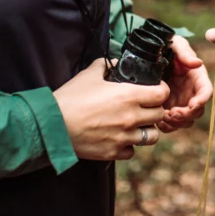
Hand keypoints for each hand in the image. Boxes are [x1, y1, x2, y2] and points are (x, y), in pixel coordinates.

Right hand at [53, 59, 168, 160]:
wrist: (52, 125)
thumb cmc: (71, 98)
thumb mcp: (89, 75)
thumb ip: (105, 66)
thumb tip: (114, 63)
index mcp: (129, 95)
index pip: (162, 94)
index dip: (161, 90)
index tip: (155, 90)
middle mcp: (131, 117)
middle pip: (159, 115)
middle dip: (155, 110)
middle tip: (145, 107)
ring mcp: (124, 136)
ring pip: (151, 136)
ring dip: (146, 130)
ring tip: (136, 125)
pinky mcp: (113, 152)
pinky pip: (132, 151)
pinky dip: (128, 146)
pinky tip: (120, 138)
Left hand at [158, 35, 212, 132]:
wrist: (148, 54)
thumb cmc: (166, 46)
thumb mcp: (175, 44)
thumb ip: (185, 53)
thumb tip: (198, 63)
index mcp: (197, 77)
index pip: (206, 91)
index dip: (202, 100)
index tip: (192, 105)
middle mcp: (191, 92)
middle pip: (197, 111)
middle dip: (186, 115)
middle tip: (171, 113)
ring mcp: (180, 102)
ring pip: (186, 121)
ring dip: (177, 123)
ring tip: (163, 117)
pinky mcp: (168, 108)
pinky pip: (172, 124)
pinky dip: (168, 127)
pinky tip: (158, 121)